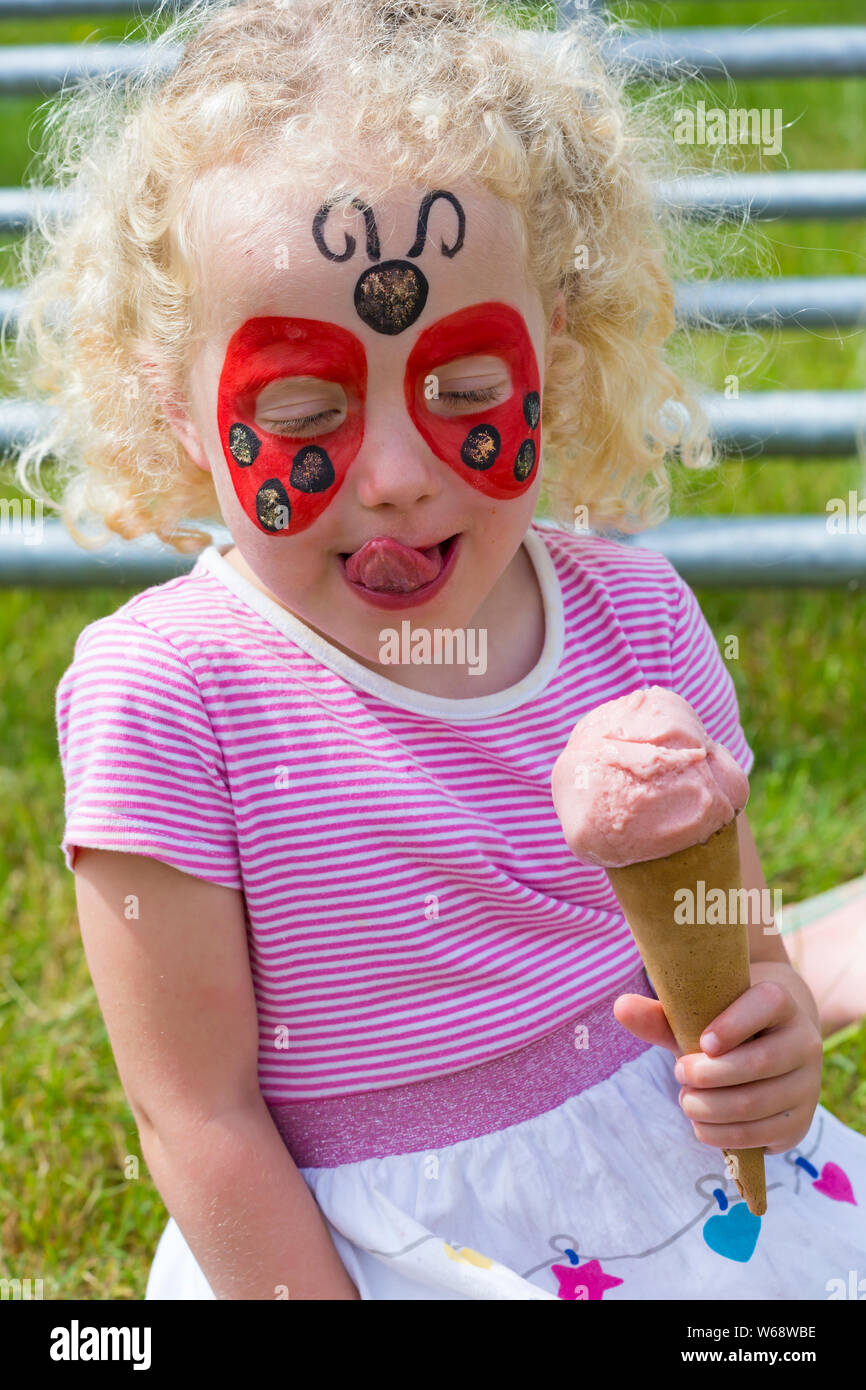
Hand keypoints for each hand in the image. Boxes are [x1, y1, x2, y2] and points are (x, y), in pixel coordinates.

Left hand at [614, 968, 823, 1154]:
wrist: (768, 1044)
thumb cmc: (723, 1026)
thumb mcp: (697, 1016)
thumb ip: (661, 1016)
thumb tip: (620, 1007)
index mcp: (780, 1001)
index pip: (766, 1004)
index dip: (735, 1023)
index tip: (702, 1042)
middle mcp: (803, 1040)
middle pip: (760, 1062)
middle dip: (710, 1075)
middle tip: (679, 1073)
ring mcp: (807, 1083)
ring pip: (760, 1102)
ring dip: (712, 1108)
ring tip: (687, 1101)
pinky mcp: (801, 1119)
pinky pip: (765, 1135)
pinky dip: (726, 1135)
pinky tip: (702, 1126)